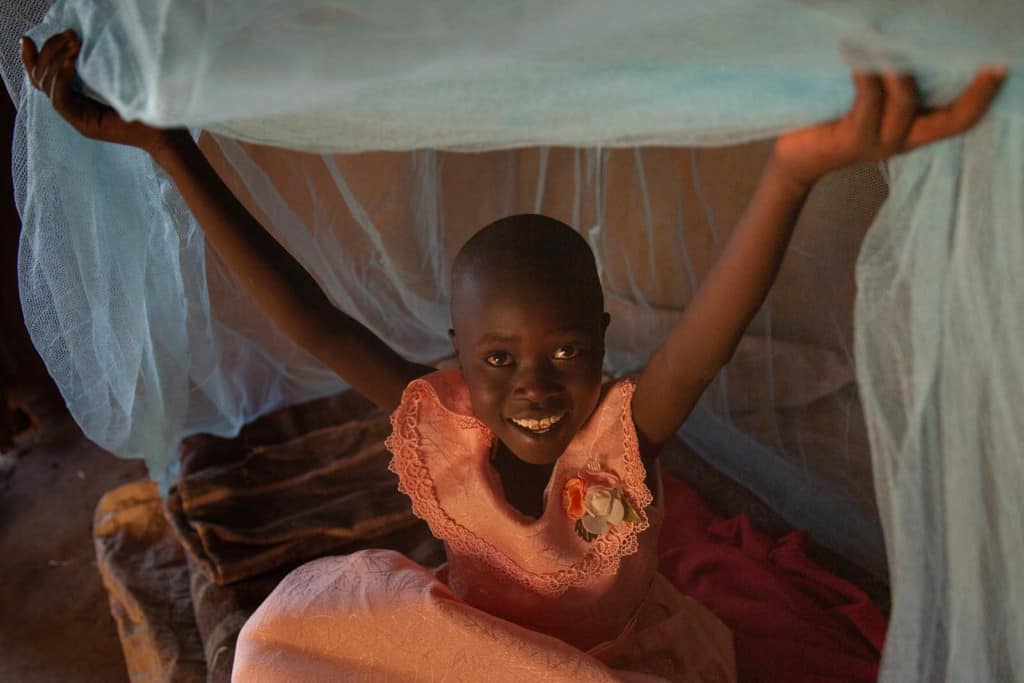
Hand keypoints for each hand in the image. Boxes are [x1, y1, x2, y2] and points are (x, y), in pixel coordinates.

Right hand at [21, 29, 179, 156]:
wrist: (166, 133)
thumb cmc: (149, 104)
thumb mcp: (119, 79)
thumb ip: (99, 67)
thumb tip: (81, 41)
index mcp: (78, 98)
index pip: (43, 77)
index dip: (32, 58)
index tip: (27, 39)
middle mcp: (74, 109)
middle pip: (41, 79)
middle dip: (49, 52)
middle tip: (69, 36)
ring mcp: (78, 118)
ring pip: (48, 88)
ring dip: (56, 62)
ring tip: (73, 46)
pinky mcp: (86, 125)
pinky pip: (61, 101)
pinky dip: (63, 79)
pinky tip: (72, 63)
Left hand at [772, 46, 1007, 189]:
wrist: (791, 160)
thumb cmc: (829, 122)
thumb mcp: (866, 102)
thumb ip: (889, 82)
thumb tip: (901, 39)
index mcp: (911, 130)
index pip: (960, 119)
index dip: (983, 96)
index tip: (1001, 64)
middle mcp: (901, 140)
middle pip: (951, 120)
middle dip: (975, 90)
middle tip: (988, 58)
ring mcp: (878, 143)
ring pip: (906, 100)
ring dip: (898, 63)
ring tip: (884, 34)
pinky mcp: (852, 140)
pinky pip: (867, 98)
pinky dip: (864, 69)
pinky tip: (851, 47)